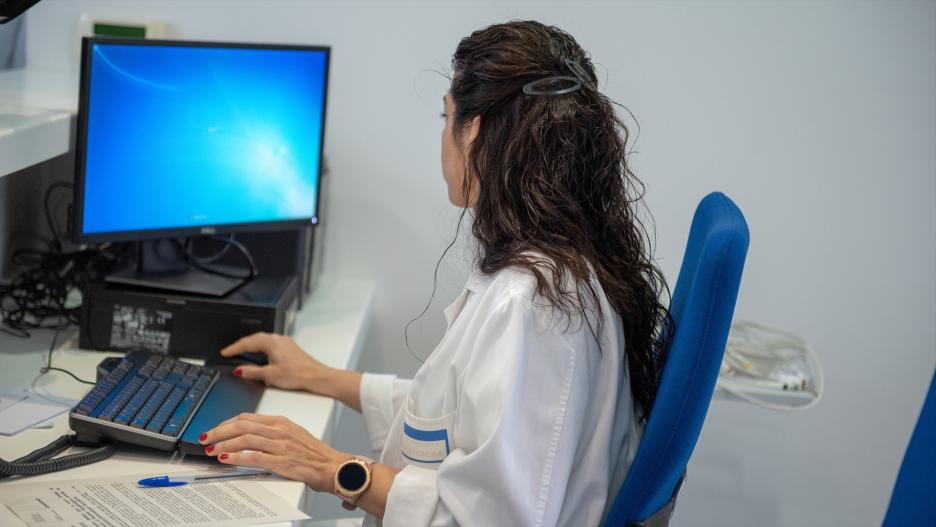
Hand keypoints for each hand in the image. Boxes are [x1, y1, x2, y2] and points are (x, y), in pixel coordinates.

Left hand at [200, 413, 349, 493]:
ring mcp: (281, 446)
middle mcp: (280, 431)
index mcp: (281, 422)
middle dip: (219, 431)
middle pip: (242, 425)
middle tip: (206, 438)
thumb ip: (272, 432)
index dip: (227, 422)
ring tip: (211, 450)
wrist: (333, 466)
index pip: (247, 417)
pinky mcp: (282, 462)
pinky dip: (237, 456)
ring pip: (245, 439)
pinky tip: (226, 457)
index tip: (216, 429)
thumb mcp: (292, 434)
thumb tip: (249, 435)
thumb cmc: (314, 453)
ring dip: (224, 443)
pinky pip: (254, 456)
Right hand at [222, 332, 364, 410]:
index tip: (224, 352)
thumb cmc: (298, 375)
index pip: (247, 342)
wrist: (317, 377)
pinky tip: (260, 358)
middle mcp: (278, 339)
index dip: (234, 348)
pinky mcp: (290, 349)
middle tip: (230, 352)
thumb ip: (252, 372)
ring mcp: (285, 343)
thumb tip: (240, 370)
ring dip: (251, 347)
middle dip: (241, 345)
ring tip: (242, 354)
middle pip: (254, 339)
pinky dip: (261, 350)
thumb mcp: (270, 375)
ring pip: (263, 341)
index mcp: (271, 342)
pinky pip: (270, 345)